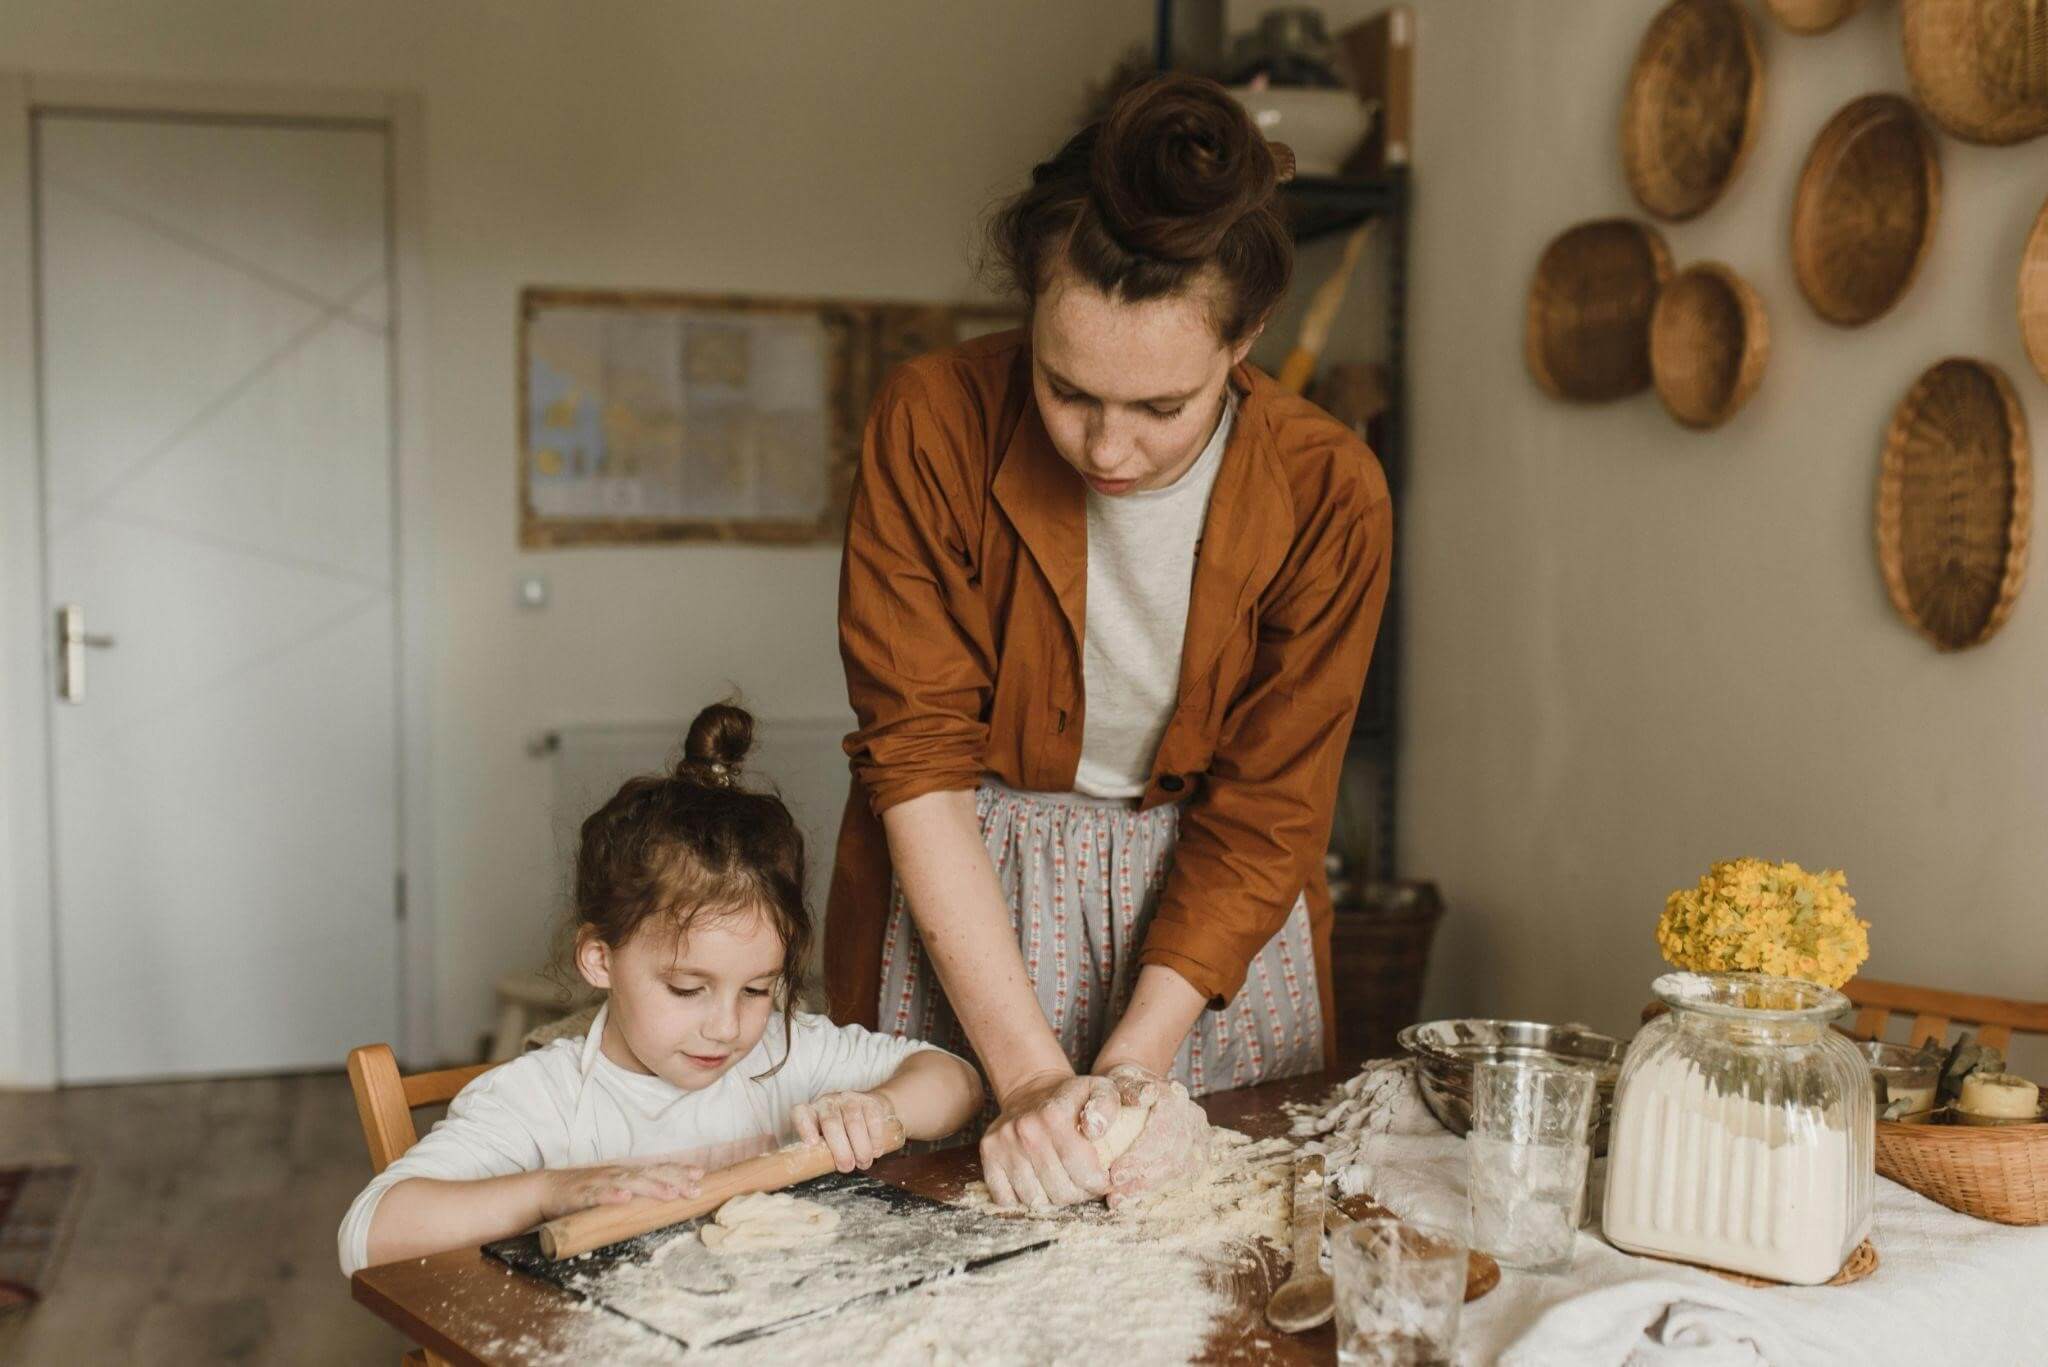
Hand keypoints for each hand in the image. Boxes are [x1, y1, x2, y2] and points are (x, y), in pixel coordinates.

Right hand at [538, 1159, 701, 1220]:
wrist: (547, 1190)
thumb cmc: (585, 1193)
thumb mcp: (614, 1191)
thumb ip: (634, 1194)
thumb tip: (663, 1200)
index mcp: (626, 1175)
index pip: (657, 1170)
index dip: (679, 1172)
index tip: (701, 1176)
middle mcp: (617, 1175)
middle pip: (650, 1175)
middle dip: (674, 1181)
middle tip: (695, 1189)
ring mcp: (600, 1183)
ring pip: (629, 1183)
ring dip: (651, 1187)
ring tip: (670, 1193)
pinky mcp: (582, 1195)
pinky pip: (598, 1195)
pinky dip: (612, 1196)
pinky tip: (624, 1198)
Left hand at [792, 1090, 898, 1172]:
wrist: (867, 1110)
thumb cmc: (840, 1133)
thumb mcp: (824, 1141)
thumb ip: (819, 1152)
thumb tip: (815, 1170)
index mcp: (810, 1112)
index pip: (801, 1114)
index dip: (805, 1128)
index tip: (812, 1144)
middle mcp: (827, 1102)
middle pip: (831, 1122)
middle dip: (840, 1148)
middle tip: (847, 1167)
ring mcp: (848, 1099)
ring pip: (853, 1122)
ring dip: (860, 1146)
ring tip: (863, 1163)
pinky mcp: (869, 1101)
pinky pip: (872, 1119)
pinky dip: (875, 1138)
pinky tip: (876, 1152)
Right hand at [979, 1068, 1116, 1208]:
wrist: (1032, 1090)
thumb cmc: (1072, 1098)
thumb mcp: (1099, 1089)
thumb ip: (1107, 1106)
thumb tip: (1094, 1132)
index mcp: (1054, 1116)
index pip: (1082, 1172)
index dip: (1098, 1183)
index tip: (1102, 1180)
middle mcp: (1025, 1130)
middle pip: (1060, 1191)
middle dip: (1078, 1194)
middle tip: (1083, 1183)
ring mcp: (1003, 1144)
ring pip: (1034, 1200)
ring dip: (1052, 1199)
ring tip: (1062, 1182)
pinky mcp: (988, 1154)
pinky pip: (1005, 1199)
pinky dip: (1022, 1199)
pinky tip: (1036, 1183)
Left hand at [1090, 1063, 1209, 1210]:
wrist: (1138, 1089)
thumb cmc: (1123, 1087)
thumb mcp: (1120, 1080)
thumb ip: (1130, 1088)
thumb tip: (1145, 1096)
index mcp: (1174, 1097)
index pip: (1163, 1132)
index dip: (1140, 1157)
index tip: (1115, 1173)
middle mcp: (1192, 1116)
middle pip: (1173, 1155)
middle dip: (1142, 1177)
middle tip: (1114, 1191)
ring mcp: (1200, 1136)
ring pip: (1181, 1170)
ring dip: (1149, 1187)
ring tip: (1120, 1197)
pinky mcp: (1200, 1153)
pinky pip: (1184, 1177)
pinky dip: (1159, 1188)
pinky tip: (1136, 1195)